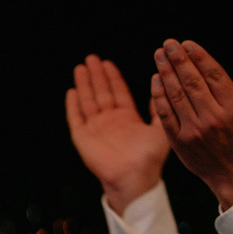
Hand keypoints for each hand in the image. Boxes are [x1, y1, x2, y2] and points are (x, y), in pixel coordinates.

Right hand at [65, 54, 169, 213]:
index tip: (107, 62)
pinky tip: (72, 92)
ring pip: (87, 101)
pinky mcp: (83, 138)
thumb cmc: (150, 157)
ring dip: (84, 84)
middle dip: (96, 75)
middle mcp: (110, 121)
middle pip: (100, 92)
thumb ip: (159, 108)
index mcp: (126, 118)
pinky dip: (73, 105)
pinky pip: (76, 118)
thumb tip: (160, 86)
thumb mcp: (161, 129)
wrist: (135, 176)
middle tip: (91, 57)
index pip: (117, 92)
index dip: (112, 77)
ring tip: (80, 67)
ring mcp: (95, 128)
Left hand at [150, 39, 232, 209]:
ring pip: (176, 96)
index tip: (187, 43)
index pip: (213, 75)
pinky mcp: (180, 141)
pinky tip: (155, 80)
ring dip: (166, 73)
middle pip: (192, 82)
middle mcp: (214, 118)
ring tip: (159, 57)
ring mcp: (195, 130)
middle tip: (167, 44)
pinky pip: (166, 115)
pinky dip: (159, 96)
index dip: (199, 57)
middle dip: (178, 60)